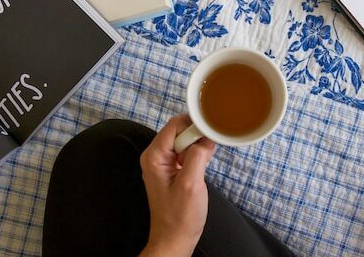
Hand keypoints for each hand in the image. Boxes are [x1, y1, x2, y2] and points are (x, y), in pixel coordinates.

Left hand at [139, 114, 215, 256]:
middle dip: (197, 138)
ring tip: (204, 165)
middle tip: (208, 153)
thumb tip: (205, 137)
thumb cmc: (179, 218)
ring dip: (198, 148)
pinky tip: (202, 168)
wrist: (174, 239)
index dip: (193, 125)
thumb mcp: (191, 184)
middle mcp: (155, 157)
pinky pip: (185, 153)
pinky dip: (197, 156)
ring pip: (184, 142)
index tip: (210, 132)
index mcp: (154, 157)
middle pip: (179, 131)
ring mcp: (162, 163)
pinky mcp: (171, 170)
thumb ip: (197, 156)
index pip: (174, 125)